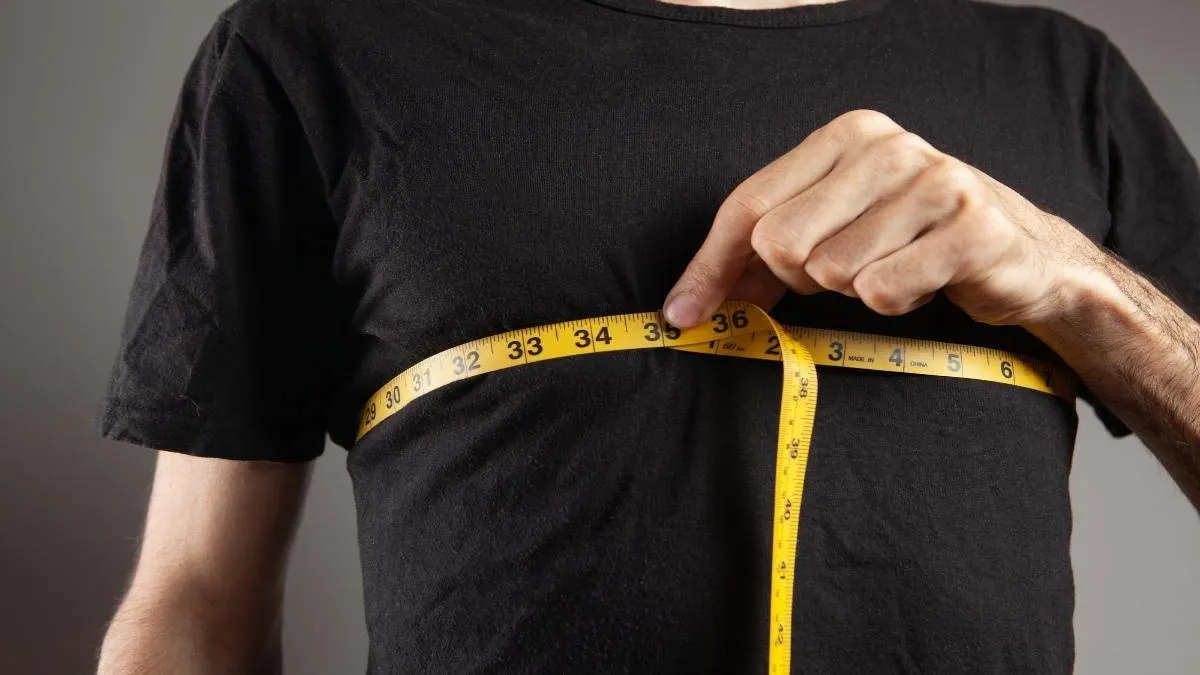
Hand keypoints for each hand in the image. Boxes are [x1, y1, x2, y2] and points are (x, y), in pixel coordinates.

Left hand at [662, 109, 1105, 329]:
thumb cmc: (910, 241)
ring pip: (831, 271)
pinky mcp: (970, 228)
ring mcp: (934, 182)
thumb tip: (685, 307)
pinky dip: (894, 303)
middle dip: (800, 278)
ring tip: (894, 270)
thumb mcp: (833, 230)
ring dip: (855, 290)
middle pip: (780, 242)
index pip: (747, 206)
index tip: (683, 316)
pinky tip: (922, 284)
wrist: (1022, 255)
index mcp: (845, 135)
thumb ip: (759, 257)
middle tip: (844, 272)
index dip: (709, 268)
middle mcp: (887, 146)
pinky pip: (883, 290)